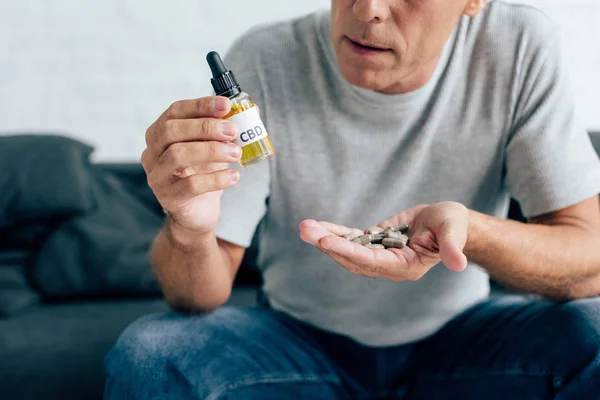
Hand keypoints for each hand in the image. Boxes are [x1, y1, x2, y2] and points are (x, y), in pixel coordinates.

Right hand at [142, 96, 241, 233]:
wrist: (198, 211)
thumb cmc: (203, 173)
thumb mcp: (214, 147)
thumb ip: (228, 128)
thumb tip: (253, 110)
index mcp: (160, 133)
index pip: (175, 111)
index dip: (200, 105)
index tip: (226, 105)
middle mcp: (153, 152)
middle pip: (172, 131)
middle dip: (205, 127)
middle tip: (233, 131)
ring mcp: (157, 176)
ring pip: (178, 155)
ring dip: (211, 150)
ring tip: (236, 153)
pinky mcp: (169, 197)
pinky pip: (191, 185)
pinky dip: (216, 178)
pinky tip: (234, 176)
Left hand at [298, 202, 469, 280]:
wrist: (448, 222)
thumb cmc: (453, 225)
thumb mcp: (453, 232)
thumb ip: (452, 247)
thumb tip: (458, 263)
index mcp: (405, 266)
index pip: (371, 261)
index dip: (348, 251)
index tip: (325, 241)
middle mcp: (388, 265)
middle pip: (353, 258)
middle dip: (328, 244)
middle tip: (306, 231)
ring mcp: (379, 255)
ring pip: (347, 250)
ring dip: (325, 238)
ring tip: (305, 227)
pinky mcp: (374, 243)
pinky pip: (350, 239)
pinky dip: (333, 232)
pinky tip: (316, 226)